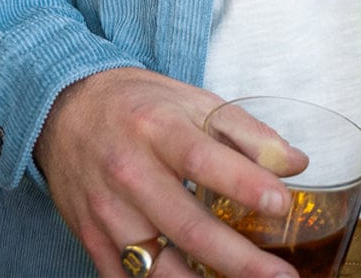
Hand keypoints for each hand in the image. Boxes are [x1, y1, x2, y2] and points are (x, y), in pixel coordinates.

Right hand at [35, 67, 308, 277]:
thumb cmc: (139, 105)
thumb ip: (248, 133)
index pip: (203, 159)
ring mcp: (106, 211)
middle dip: (239, 260)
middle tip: (283, 277)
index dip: (244, 184)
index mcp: (157, 128)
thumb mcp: (193, 100)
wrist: (64, 108)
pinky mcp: (91, 238)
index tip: (282, 203)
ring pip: (158, 266)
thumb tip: (296, 164)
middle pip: (187, 226)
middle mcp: (129, 171)